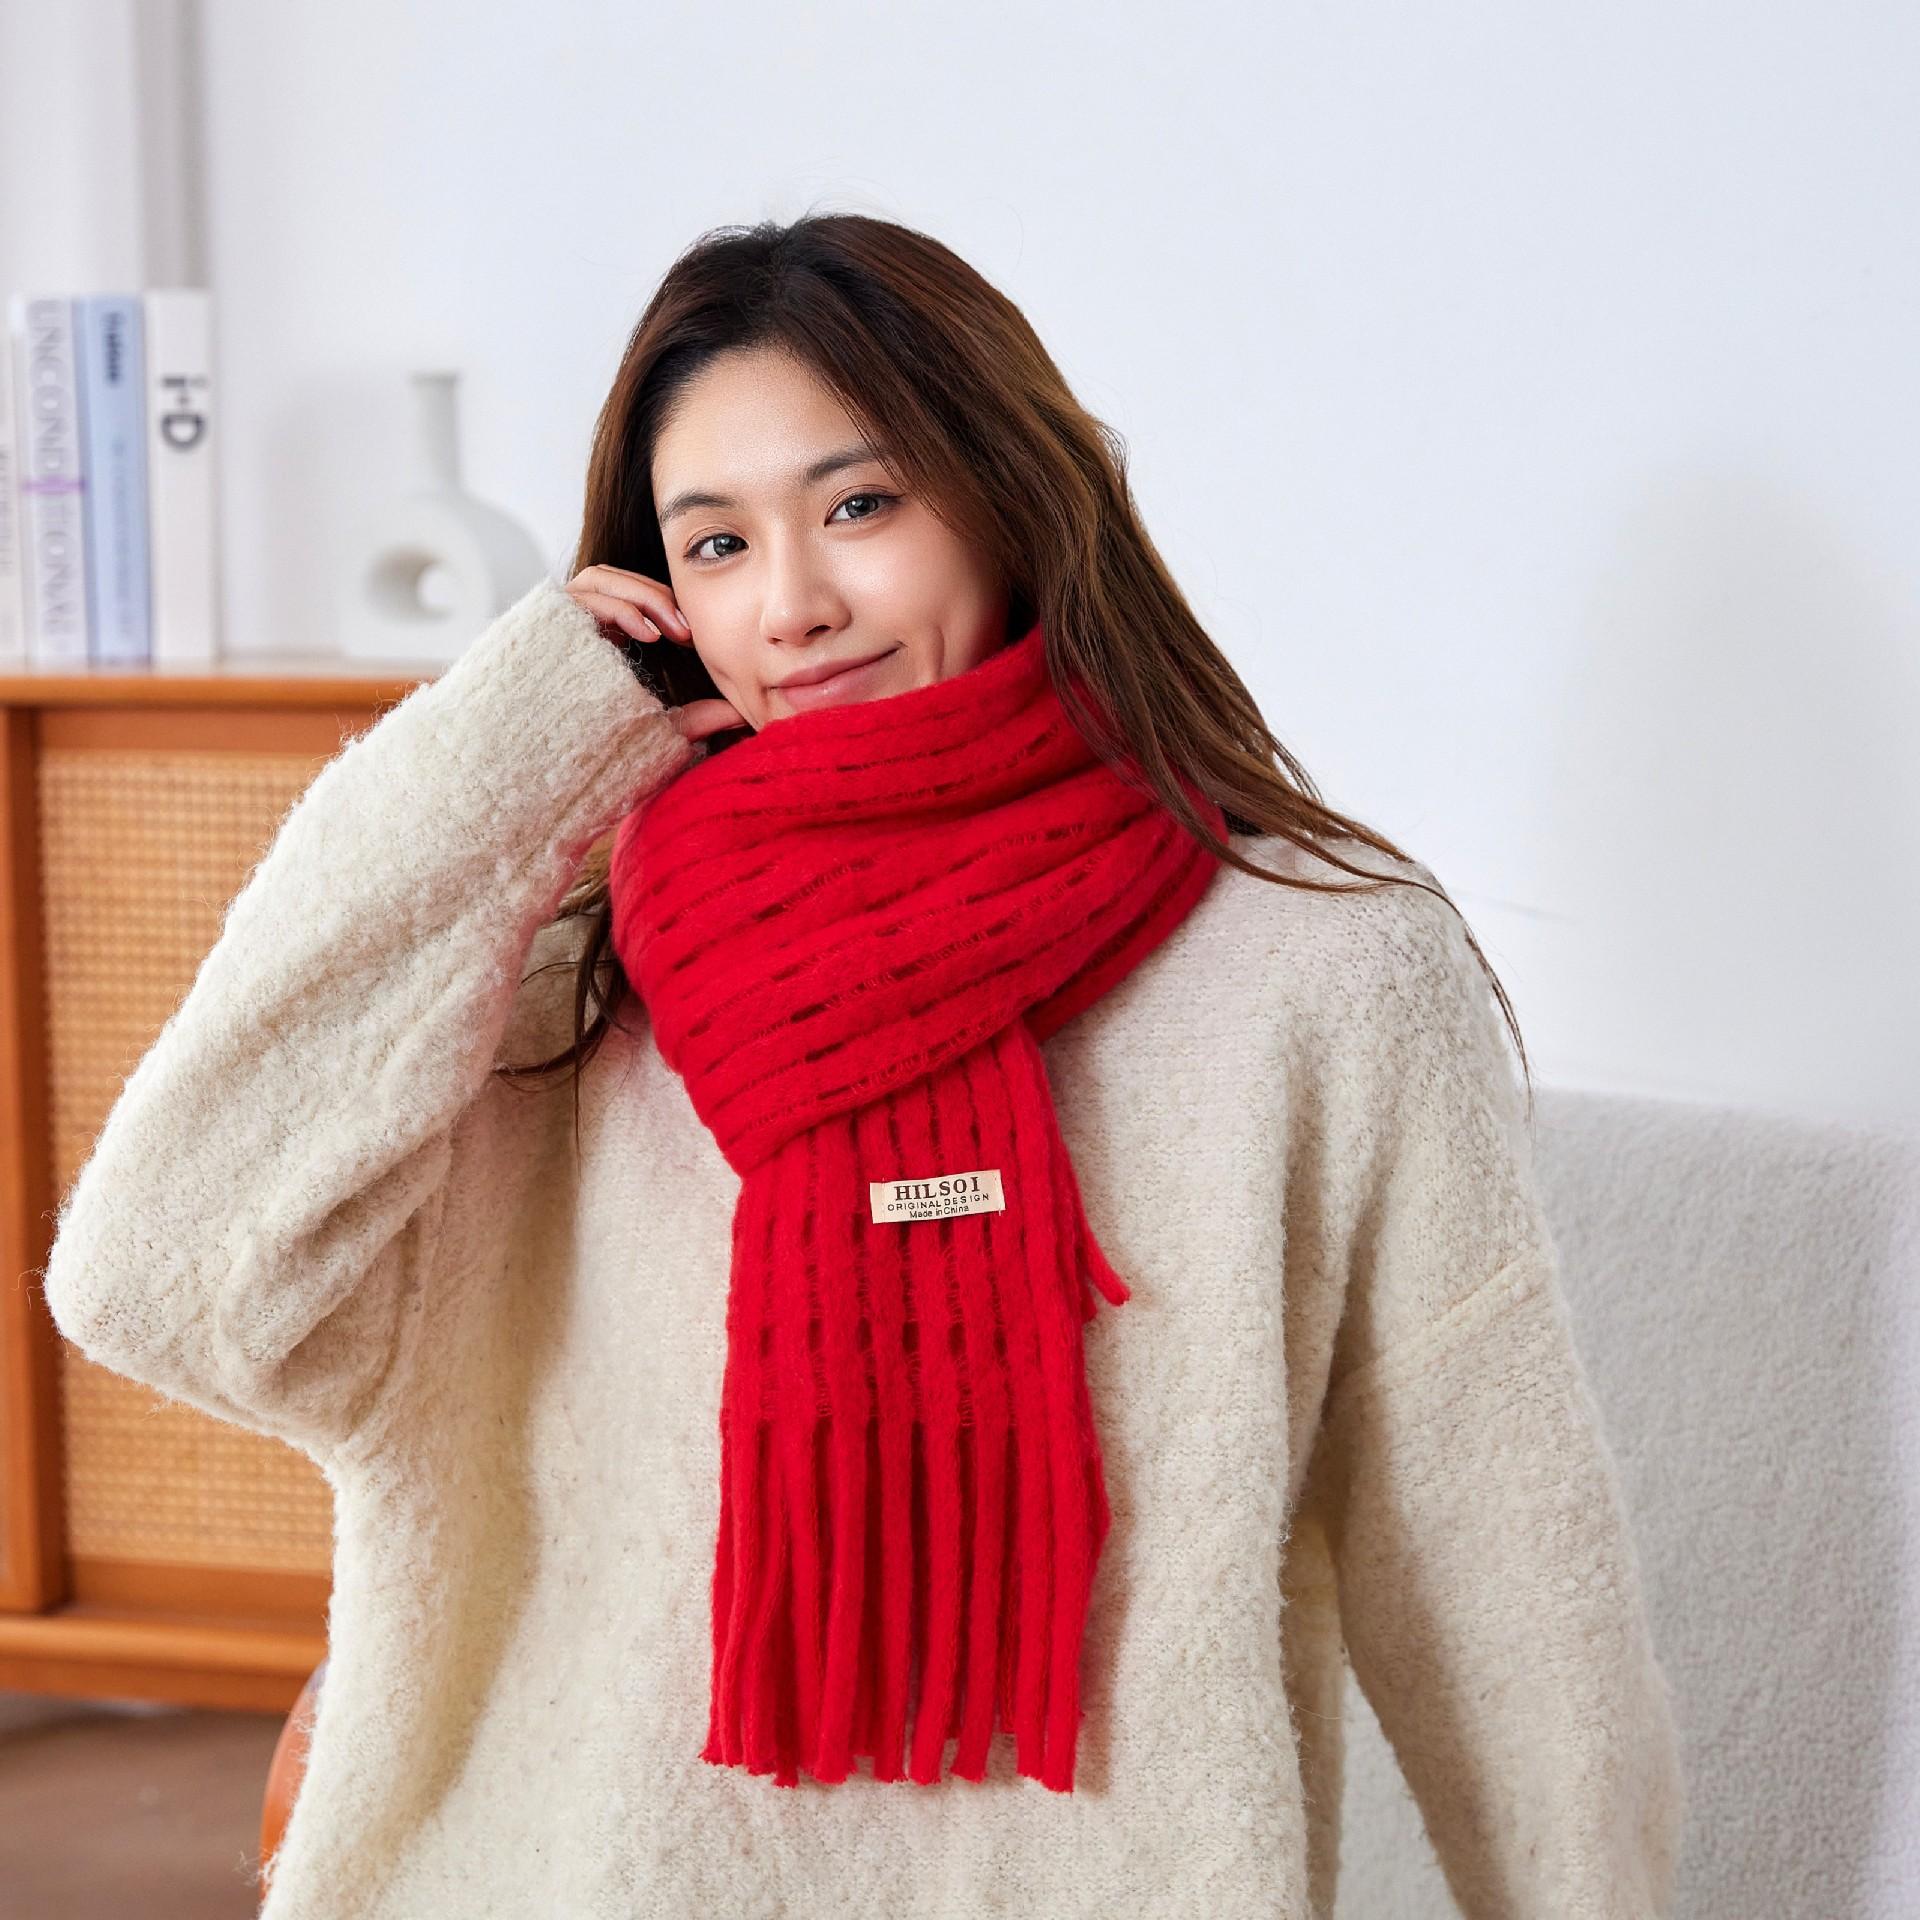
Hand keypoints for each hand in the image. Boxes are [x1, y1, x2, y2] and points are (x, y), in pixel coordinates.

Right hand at [562, 565, 747, 743]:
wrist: (551, 766)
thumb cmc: (599, 751)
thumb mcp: (660, 729)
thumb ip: (697, 719)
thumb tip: (740, 713)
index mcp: (595, 637)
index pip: (627, 595)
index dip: (661, 604)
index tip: (691, 635)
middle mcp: (572, 624)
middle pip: (614, 579)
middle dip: (656, 596)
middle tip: (687, 632)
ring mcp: (555, 623)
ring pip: (598, 578)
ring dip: (641, 597)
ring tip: (670, 633)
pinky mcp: (545, 626)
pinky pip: (583, 597)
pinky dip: (620, 609)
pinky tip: (648, 636)